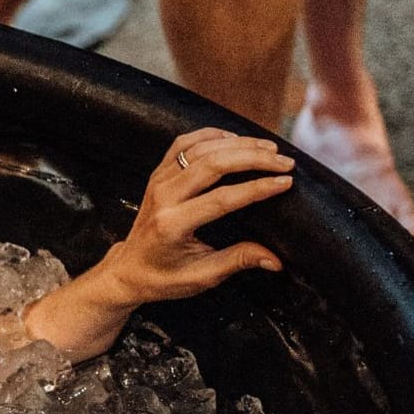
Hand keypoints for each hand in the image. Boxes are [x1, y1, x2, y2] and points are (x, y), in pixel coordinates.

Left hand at [23, 130, 292, 359]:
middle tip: (285, 162)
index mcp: (171, 226)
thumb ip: (237, 261)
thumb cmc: (164, 277)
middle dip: (254, 158)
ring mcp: (157, 182)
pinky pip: (185, 143)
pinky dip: (213, 135)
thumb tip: (276, 260)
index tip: (286, 181)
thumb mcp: (201, 276)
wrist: (127, 269)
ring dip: (240, 143)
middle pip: (213, 164)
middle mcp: (162, 199)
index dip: (257, 188)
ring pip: (201, 148)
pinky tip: (237, 139)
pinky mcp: (158, 173)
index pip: (221, 199)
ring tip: (270, 149)